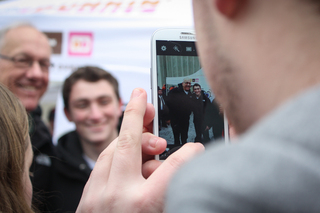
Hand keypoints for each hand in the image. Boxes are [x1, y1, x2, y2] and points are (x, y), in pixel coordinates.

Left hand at [76, 88, 203, 212]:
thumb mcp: (166, 212)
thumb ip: (173, 187)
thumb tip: (181, 167)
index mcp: (145, 205)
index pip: (174, 167)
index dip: (189, 153)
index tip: (195, 148)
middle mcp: (118, 198)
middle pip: (129, 144)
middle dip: (136, 114)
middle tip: (141, 96)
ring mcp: (96, 198)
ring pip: (109, 152)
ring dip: (124, 136)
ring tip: (139, 130)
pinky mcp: (85, 202)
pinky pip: (98, 168)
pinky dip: (112, 156)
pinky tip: (122, 153)